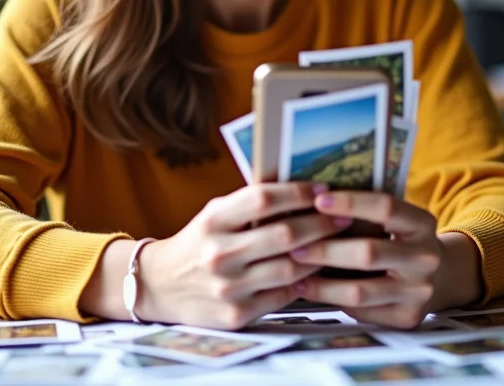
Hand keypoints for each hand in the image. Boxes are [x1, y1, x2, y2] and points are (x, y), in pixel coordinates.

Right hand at [136, 182, 350, 329]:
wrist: (159, 285)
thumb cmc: (198, 242)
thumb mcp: (214, 214)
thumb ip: (250, 205)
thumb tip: (303, 190)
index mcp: (213, 221)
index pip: (263, 199)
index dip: (299, 193)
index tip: (323, 190)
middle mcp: (219, 253)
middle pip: (285, 235)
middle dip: (322, 223)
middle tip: (344, 217)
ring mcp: (228, 287)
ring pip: (291, 268)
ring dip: (321, 254)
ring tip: (338, 243)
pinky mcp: (236, 314)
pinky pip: (283, 295)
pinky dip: (304, 282)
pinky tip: (316, 271)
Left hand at [289, 190, 475, 328]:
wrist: (438, 277)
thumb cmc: (399, 241)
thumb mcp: (395, 221)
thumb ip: (364, 213)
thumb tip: (311, 200)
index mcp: (422, 224)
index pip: (386, 207)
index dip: (351, 202)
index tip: (318, 200)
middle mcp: (425, 258)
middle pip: (369, 253)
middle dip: (326, 248)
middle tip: (294, 244)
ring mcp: (419, 291)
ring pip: (360, 291)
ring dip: (321, 282)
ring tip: (294, 271)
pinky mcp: (407, 317)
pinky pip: (361, 311)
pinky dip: (331, 300)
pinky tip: (310, 289)